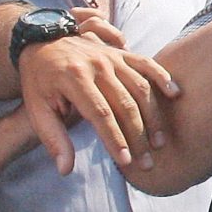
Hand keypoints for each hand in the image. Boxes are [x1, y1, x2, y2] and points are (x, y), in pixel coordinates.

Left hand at [13, 23, 174, 171]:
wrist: (41, 40)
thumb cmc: (38, 80)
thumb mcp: (36, 109)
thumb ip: (53, 139)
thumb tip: (65, 170)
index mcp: (73, 79)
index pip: (101, 114)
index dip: (115, 139)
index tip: (126, 162)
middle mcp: (96, 65)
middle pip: (125, 105)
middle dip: (138, 137)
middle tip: (146, 162)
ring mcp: (111, 57)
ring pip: (140, 88)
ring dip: (153, 117)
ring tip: (159, 142)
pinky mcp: (120, 53)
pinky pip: (146, 64)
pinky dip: (162, 77)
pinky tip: (174, 94)